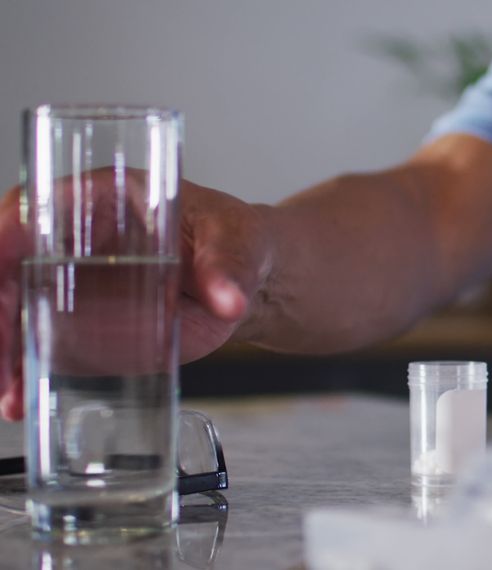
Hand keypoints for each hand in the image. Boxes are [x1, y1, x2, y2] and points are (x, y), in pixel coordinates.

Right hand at [0, 178, 275, 420]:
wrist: (245, 275)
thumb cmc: (233, 239)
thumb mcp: (237, 242)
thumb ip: (230, 267)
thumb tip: (229, 301)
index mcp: (103, 198)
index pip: (34, 207)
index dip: (7, 232)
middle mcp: (71, 239)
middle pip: (8, 266)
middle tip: (6, 353)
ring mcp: (69, 283)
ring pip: (13, 311)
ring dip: (6, 351)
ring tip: (13, 394)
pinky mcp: (80, 323)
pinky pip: (37, 345)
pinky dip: (22, 373)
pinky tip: (20, 400)